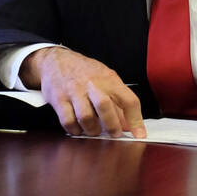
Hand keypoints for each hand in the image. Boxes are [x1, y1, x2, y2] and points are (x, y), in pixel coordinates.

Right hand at [20, 47, 145, 137]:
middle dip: (112, 125)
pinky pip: (68, 121)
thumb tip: (129, 125)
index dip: (136, 120)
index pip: (128, 100)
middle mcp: (92, 84)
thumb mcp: (105, 80)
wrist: (56, 60)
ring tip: (94, 130)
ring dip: (92, 129)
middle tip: (115, 134)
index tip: (139, 134)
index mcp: (109, 79)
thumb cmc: (84, 71)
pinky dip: (75, 129)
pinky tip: (78, 128)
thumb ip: (118, 102)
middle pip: (105, 106)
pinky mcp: (59, 99)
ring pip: (86, 117)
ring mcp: (74, 91)